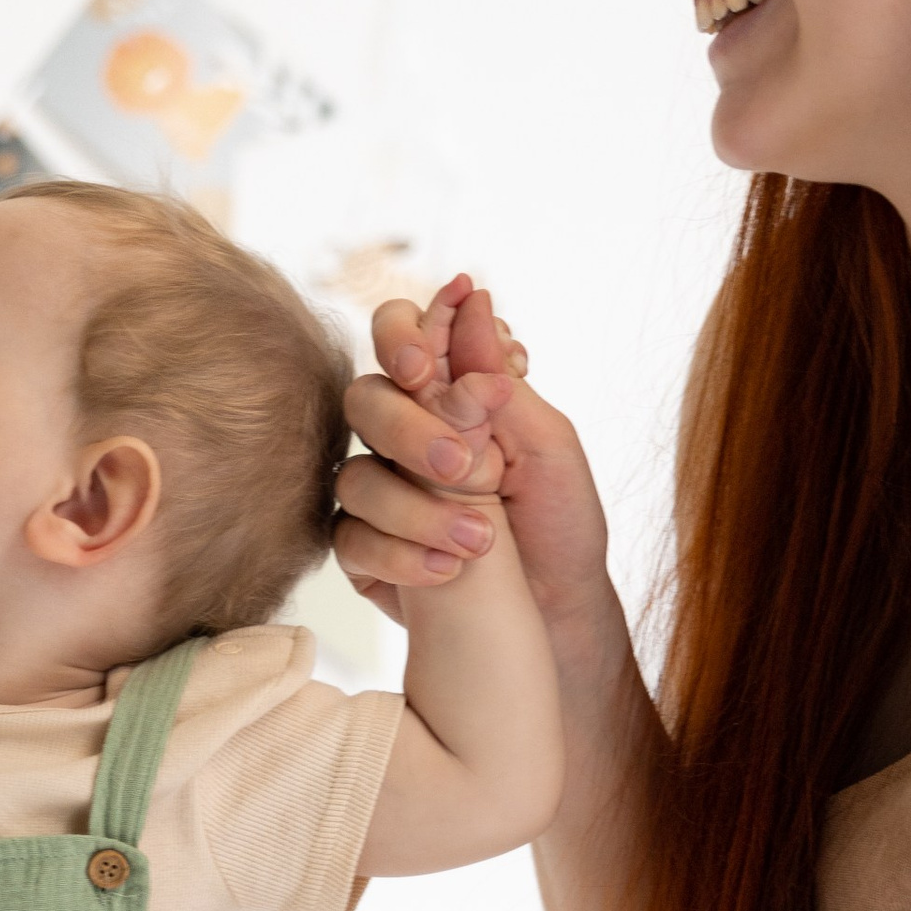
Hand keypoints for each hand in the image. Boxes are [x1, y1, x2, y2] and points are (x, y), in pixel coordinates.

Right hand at [337, 282, 612, 639]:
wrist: (559, 611)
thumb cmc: (560, 520)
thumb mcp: (546, 443)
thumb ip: (496, 378)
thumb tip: (473, 299)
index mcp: (447, 393)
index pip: (401, 334)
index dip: (403, 336)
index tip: (426, 366)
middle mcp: (402, 434)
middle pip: (365, 400)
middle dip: (408, 430)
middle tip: (461, 467)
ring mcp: (378, 491)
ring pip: (355, 476)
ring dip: (417, 508)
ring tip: (482, 540)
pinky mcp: (363, 549)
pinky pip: (350, 538)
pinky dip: (401, 554)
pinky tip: (448, 570)